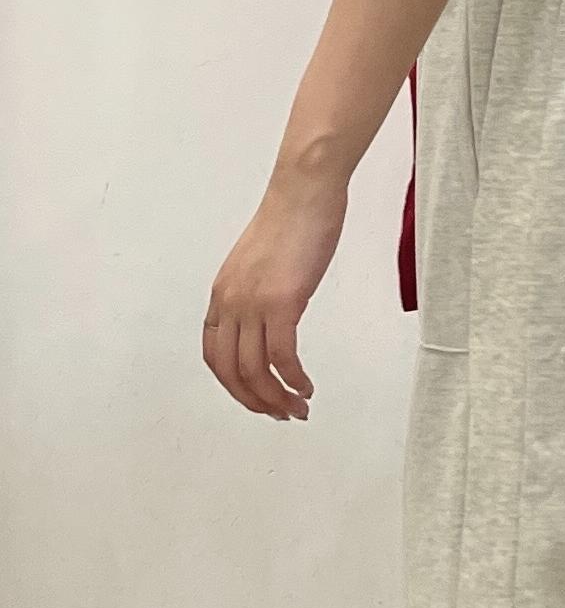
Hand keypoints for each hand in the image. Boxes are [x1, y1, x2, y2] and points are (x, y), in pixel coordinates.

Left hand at [203, 166, 347, 420]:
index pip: (215, 357)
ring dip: (277, 399)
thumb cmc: (290, 222)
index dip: (235, 388)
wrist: (304, 192)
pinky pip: (282, 358)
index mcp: (222, 295)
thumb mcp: (262, 267)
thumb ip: (257, 296)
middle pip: (232, 372)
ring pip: (255, 371)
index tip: (259, 401)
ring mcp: (253, 303)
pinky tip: (307, 388)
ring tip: (299, 409)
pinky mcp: (282, 302)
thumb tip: (270, 323)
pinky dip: (294, 380)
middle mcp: (230, 302)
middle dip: (256, 402)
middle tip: (282, 415)